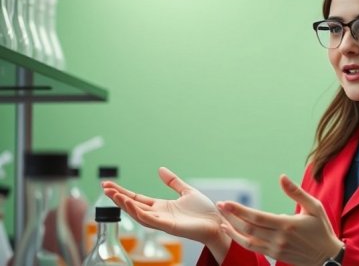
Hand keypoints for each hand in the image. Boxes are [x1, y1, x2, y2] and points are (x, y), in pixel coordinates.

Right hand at [102, 167, 230, 260]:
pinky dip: (138, 212)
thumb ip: (173, 182)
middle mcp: (158, 214)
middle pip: (133, 205)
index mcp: (161, 207)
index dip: (123, 192)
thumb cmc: (203, 211)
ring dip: (125, 204)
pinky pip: (149, 220)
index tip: (109, 185)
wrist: (216, 223)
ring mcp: (162, 221)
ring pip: (137, 213)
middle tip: (104, 187)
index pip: (137, 198)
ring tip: (113, 194)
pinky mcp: (168, 227)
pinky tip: (129, 204)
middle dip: (118, 197)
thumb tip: (160, 169)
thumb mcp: (186, 191)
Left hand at [218, 174, 343, 265]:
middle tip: (219, 206)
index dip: (239, 210)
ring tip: (221, 219)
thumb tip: (282, 177)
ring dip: (232, 229)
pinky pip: (253, 248)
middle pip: (248, 228)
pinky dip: (239, 240)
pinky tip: (232, 232)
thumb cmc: (322, 229)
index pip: (257, 217)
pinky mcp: (274, 255)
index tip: (225, 203)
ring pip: (247, 240)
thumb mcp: (314, 207)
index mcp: (287, 224)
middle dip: (231, 217)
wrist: (327, 258)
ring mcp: (275, 249)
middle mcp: (279, 238)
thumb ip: (296, 193)